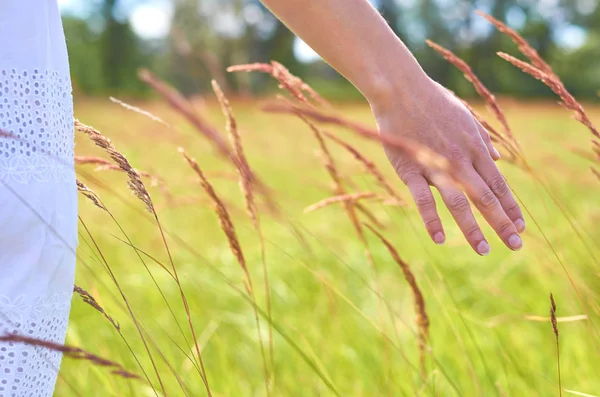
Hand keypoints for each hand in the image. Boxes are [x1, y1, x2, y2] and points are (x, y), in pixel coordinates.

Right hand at [370, 77, 524, 254]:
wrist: (401, 89)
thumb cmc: (432, 99)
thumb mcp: (465, 115)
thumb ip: (483, 139)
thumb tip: (499, 159)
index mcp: (474, 147)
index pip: (498, 183)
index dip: (510, 206)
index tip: (520, 225)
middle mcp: (460, 159)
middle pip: (486, 197)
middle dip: (502, 222)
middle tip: (515, 245)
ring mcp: (436, 164)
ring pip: (460, 202)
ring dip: (473, 228)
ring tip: (484, 250)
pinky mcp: (411, 168)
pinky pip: (423, 199)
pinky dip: (432, 220)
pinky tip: (440, 239)